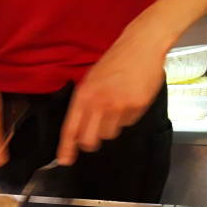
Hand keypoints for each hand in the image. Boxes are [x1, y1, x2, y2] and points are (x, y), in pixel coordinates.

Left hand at [56, 25, 166, 165]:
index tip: (64, 161)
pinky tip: (129, 100)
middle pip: (89, 140)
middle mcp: (99, 103)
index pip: (70, 129)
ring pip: (110, 134)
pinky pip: (128, 123)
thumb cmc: (114, 62)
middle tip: (94, 135)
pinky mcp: (137, 107)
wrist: (142, 46)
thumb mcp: (90, 81)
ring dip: (110, 126)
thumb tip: (77, 132)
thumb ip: (83, 105)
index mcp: (84, 96)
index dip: (66, 148)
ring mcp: (119, 106)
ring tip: (115, 106)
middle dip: (90, 142)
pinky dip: (127, 117)